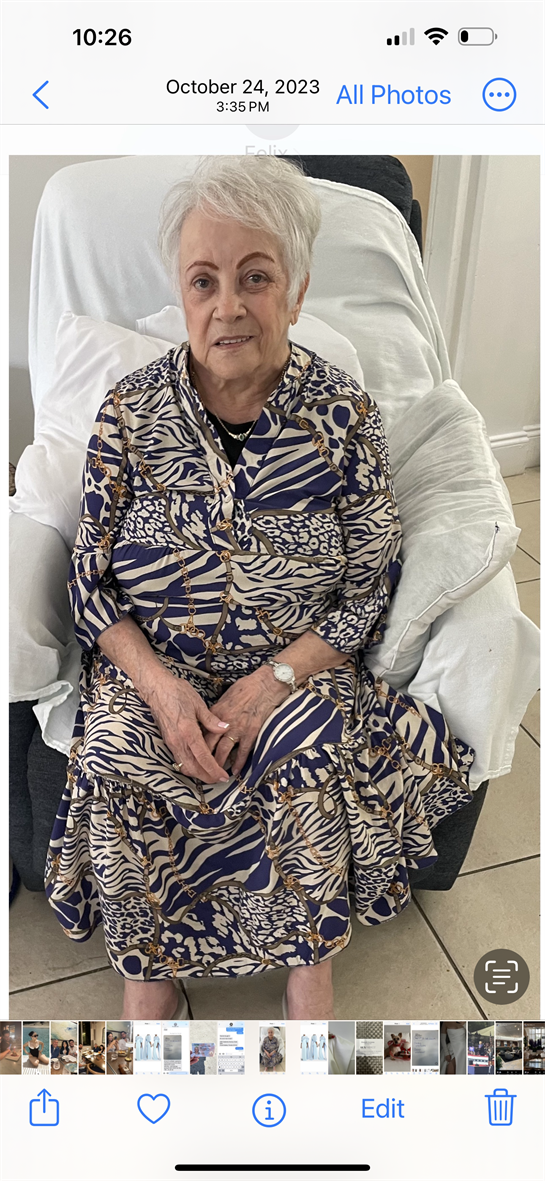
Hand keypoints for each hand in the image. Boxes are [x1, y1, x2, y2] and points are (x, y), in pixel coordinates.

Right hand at [145, 666, 231, 782]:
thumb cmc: (177, 692)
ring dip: (198, 774)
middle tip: (219, 779)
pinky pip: (179, 760)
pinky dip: (190, 766)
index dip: (214, 770)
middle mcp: (178, 741)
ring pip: (184, 766)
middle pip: (193, 768)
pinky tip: (199, 763)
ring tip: (211, 774)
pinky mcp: (168, 741)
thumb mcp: (198, 703)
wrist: (156, 688)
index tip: (224, 776)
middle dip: (207, 777)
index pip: (203, 757)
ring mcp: (171, 742)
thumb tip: (226, 728)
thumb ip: (211, 720)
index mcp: (188, 731)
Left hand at [204, 665, 288, 774]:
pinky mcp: (251, 732)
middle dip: (202, 759)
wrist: (265, 685)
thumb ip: (217, 711)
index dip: (194, 744)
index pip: (201, 731)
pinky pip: (244, 751)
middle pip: (209, 744)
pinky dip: (239, 762)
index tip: (190, 754)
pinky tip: (235, 771)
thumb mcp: (226, 696)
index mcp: (216, 712)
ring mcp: (238, 728)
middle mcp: (224, 722)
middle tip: (198, 770)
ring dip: (218, 764)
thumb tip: (210, 721)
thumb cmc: (246, 687)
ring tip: (213, 774)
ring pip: (224, 750)